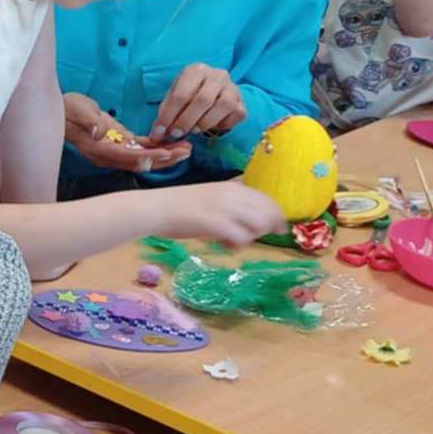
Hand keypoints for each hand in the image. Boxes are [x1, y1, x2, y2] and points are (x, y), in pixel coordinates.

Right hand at [62, 93, 190, 172]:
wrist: (63, 111)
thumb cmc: (68, 109)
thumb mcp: (77, 110)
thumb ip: (89, 121)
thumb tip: (100, 132)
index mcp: (98, 149)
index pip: (127, 156)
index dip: (148, 156)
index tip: (166, 153)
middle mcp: (108, 155)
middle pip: (140, 162)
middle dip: (164, 159)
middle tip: (185, 152)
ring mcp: (115, 151)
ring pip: (144, 158)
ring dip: (165, 155)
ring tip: (186, 149)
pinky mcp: (120, 143)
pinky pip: (142, 149)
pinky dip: (158, 147)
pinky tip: (173, 143)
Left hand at [151, 65, 245, 143]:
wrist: (214, 92)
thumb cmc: (189, 94)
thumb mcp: (174, 97)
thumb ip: (165, 114)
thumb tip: (157, 135)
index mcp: (196, 70)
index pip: (182, 94)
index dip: (169, 115)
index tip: (160, 131)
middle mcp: (217, 75)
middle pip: (203, 100)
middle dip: (186, 121)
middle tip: (176, 133)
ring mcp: (233, 88)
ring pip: (222, 107)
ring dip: (204, 123)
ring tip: (193, 129)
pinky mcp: (242, 103)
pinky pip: (235, 116)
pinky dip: (221, 125)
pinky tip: (211, 126)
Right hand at [154, 182, 286, 246]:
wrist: (154, 209)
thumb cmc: (177, 206)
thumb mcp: (210, 198)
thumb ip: (230, 205)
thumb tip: (248, 220)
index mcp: (231, 187)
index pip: (266, 199)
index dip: (276, 214)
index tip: (278, 228)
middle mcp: (232, 195)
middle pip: (267, 213)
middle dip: (267, 228)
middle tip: (255, 238)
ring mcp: (224, 209)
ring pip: (258, 225)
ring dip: (252, 237)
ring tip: (235, 242)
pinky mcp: (215, 223)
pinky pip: (241, 237)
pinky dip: (239, 245)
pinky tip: (226, 246)